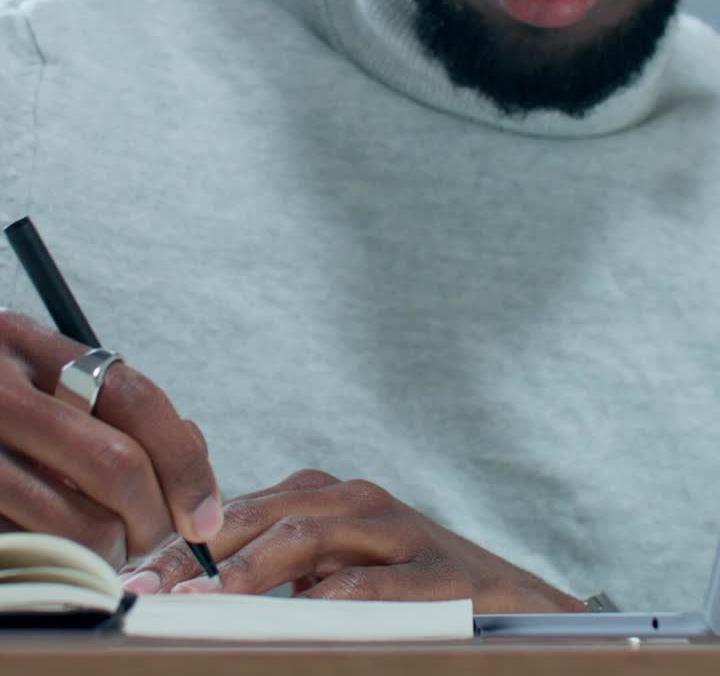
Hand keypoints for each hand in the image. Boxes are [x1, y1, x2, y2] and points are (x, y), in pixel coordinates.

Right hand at [0, 311, 222, 566]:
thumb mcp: (33, 373)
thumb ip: (105, 400)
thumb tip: (192, 453)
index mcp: (26, 344)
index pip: (135, 397)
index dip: (184, 461)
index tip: (202, 514)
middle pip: (114, 462)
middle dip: (151, 517)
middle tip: (152, 540)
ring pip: (73, 521)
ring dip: (107, 552)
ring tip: (104, 550)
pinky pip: (27, 547)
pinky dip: (58, 564)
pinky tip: (56, 554)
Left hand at [126, 468, 586, 611]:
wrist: (509, 596)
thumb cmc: (408, 583)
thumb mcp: (339, 566)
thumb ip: (281, 568)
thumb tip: (198, 592)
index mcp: (326, 495)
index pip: (238, 509)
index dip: (184, 540)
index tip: (134, 574)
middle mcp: (355, 500)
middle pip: (262, 514)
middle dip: (197, 552)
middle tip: (148, 588)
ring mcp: (394, 530)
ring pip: (305, 537)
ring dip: (246, 572)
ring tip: (202, 602)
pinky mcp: (428, 570)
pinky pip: (365, 584)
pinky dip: (322, 601)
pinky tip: (290, 619)